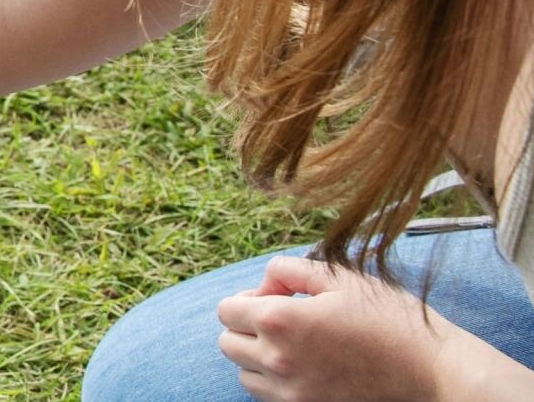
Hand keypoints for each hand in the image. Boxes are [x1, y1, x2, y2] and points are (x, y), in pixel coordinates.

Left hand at [216, 256, 451, 400]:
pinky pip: (269, 398)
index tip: (276, 297)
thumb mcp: (339, 277)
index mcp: (281, 320)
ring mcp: (293, 393)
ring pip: (245, 375)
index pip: (226, 311)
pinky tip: (305, 368)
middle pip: (228, 344)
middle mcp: (278, 360)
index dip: (247, 299)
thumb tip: (264, 284)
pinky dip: (275, 383)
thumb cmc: (389, 318)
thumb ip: (288, 270)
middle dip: (246, 327)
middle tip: (283, 319)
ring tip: (294, 345)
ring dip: (257, 358)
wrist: (433, 371)